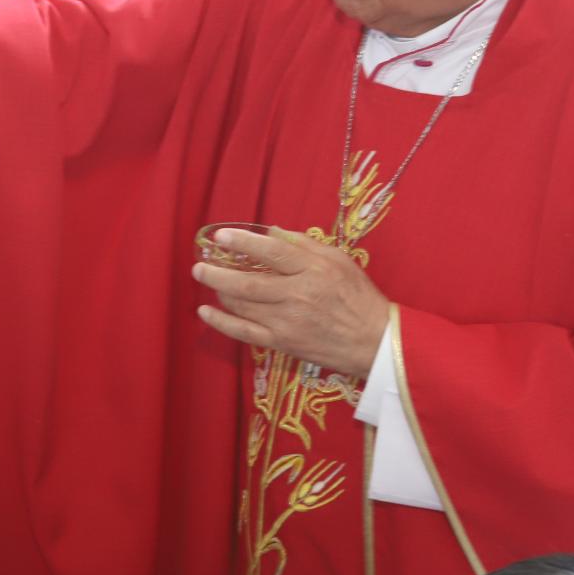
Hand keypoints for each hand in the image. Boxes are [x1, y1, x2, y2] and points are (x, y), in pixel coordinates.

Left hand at [190, 227, 390, 377]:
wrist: (375, 342)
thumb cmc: (358, 297)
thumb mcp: (339, 260)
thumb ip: (304, 244)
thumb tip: (271, 231)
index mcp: (312, 270)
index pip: (271, 252)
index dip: (243, 242)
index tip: (221, 236)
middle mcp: (297, 295)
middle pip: (247, 282)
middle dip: (217, 272)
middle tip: (199, 264)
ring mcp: (287, 322)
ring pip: (242, 305)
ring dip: (219, 291)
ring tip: (208, 279)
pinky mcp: (282, 343)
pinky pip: (243, 333)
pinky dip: (221, 322)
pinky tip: (205, 311)